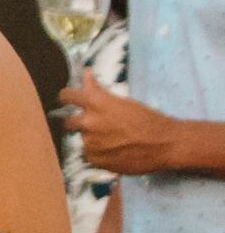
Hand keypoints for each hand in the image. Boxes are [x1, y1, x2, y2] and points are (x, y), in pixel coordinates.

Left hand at [60, 77, 197, 177]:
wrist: (166, 144)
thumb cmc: (149, 119)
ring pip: (82, 139)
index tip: (68, 100)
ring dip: (92, 139)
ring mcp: (90, 143)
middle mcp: (88, 122)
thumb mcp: (124, 101)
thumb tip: (85, 73)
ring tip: (113, 140)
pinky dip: (99, 153)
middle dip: (77, 122)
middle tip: (92, 124)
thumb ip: (99, 91)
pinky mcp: (95, 160)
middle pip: (67, 121)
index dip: (67, 98)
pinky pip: (90, 154)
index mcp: (96, 103)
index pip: (66, 96)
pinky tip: (115, 151)